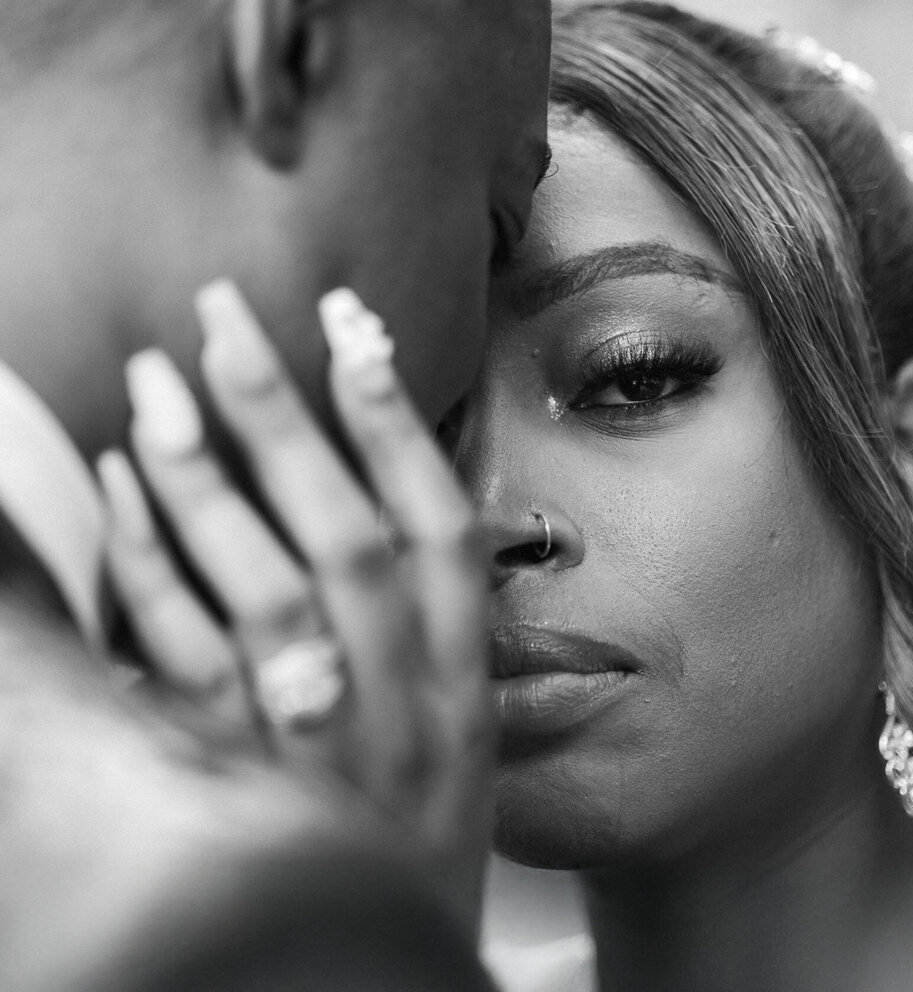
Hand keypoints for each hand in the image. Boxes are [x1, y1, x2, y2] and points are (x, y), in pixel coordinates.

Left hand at [97, 282, 492, 924]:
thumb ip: (426, 629)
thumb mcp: (456, 738)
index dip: (396, 428)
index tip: (351, 331)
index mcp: (462, 688)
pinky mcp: (230, 784)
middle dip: (285, 421)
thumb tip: (371, 485)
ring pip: (259, 592)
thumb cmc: (416, 842)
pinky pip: (179, 667)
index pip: (442, 534)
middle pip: (345, 541)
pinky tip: (118, 491)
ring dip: (205, 480)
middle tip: (227, 318)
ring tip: (157, 383)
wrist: (375, 982)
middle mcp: (398, 708)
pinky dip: (146, 571)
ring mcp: (316, 748)